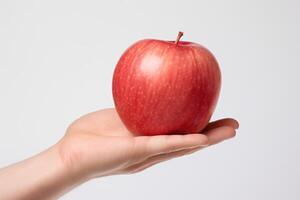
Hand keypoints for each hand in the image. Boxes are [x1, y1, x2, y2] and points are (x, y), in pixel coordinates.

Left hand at [58, 108, 238, 179]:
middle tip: (233, 126)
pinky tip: (202, 138)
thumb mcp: (116, 119)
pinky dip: (184, 142)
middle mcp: (152, 151)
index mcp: (148, 142)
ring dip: (207, 139)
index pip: (179, 134)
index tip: (214, 115)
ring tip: (228, 132)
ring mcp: (146, 154)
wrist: (69, 156)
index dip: (199, 127)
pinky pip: (164, 146)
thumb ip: (132, 112)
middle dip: (211, 135)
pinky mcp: (136, 152)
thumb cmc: (89, 138)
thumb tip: (141, 94)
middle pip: (187, 142)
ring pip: (182, 146)